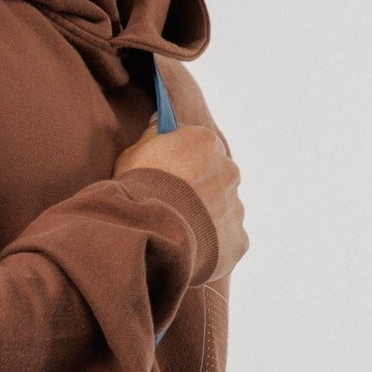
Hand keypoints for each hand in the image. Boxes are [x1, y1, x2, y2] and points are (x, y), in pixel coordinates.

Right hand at [114, 112, 247, 279]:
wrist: (148, 232)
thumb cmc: (137, 188)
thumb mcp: (134, 152)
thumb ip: (154, 135)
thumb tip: (161, 122)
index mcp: (206, 143)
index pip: (201, 145)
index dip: (184, 159)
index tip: (171, 172)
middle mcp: (229, 171)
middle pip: (217, 177)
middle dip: (200, 189)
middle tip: (172, 205)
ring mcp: (236, 207)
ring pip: (223, 210)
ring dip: (205, 218)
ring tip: (176, 231)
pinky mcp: (238, 239)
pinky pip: (226, 241)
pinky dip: (210, 245)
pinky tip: (187, 249)